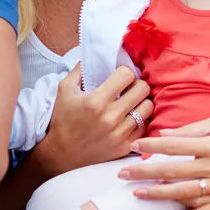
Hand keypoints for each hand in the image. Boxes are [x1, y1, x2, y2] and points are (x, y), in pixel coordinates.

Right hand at [34, 64, 151, 175]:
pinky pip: (145, 127)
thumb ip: (79, 70)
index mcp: (96, 101)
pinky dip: (140, 120)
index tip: (119, 76)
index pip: (126, 75)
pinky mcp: (125, 147)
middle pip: (142, 89)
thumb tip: (93, 55)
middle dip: (137, 84)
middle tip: (129, 87)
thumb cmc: (62, 120)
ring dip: (141, 101)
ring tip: (132, 102)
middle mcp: (110, 117)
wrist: (62, 154)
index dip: (124, 72)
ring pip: (148, 108)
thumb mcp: (64, 90)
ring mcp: (120, 134)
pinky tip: (130, 117)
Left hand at [120, 114, 209, 204]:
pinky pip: (201, 203)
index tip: (133, 146)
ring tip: (136, 193)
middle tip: (122, 173)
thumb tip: (165, 134)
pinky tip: (164, 201)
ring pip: (184, 191)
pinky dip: (181, 202)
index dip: (152, 145)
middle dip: (146, 172)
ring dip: (158, 193)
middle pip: (174, 170)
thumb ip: (193, 129)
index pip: (175, 144)